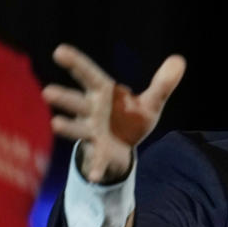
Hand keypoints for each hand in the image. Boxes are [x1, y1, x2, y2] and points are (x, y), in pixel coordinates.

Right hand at [42, 44, 185, 182]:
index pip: (88, 75)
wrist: (124, 148)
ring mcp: (92, 133)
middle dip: (64, 98)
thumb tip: (179, 60)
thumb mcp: (150, 102)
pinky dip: (95, 168)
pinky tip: (94, 175)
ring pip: (78, 129)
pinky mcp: (99, 153)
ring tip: (56, 123)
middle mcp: (91, 111)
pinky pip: (97, 161)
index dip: (75, 63)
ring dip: (68, 127)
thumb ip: (163, 84)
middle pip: (77, 102)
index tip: (60, 51)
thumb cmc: (129, 118)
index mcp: (102, 93)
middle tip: (48, 92)